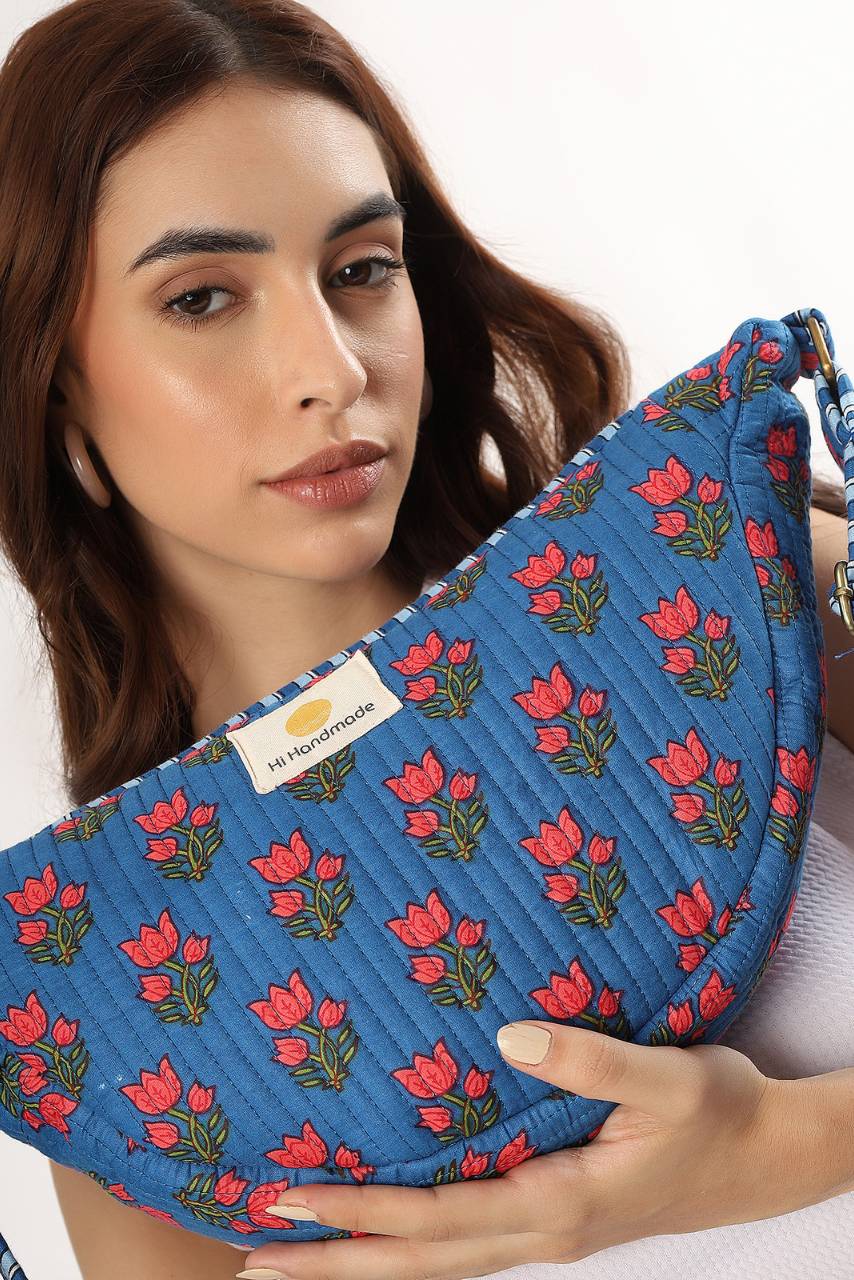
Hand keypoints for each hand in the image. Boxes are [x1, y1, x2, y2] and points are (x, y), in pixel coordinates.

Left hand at [235, 1020, 813, 1278]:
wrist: (764, 1154)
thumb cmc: (718, 1114)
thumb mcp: (668, 1079)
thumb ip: (590, 1061)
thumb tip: (509, 1037)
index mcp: (558, 1204)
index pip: (435, 1219)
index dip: (358, 1212)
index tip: (285, 1202)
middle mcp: (541, 1232)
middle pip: (419, 1262)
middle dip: (335, 1263)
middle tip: (252, 1259)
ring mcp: (544, 1233)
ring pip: (436, 1262)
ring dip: (364, 1262)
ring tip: (294, 1260)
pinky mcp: (550, 1216)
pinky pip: (462, 1243)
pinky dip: (409, 1247)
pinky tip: (384, 1231)